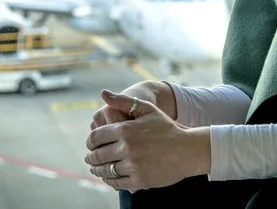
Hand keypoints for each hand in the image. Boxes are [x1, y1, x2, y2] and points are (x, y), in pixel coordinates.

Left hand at [84, 90, 209, 192]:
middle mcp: (127, 148)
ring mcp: (133, 166)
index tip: (91, 144)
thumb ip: (123, 101)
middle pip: (98, 155)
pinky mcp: (139, 180)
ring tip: (96, 169)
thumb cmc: (166, 127)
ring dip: (97, 170)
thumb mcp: (146, 108)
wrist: (187, 149)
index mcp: (126, 129)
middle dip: (91, 157)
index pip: (96, 137)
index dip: (90, 141)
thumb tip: (103, 93)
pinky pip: (117, 182)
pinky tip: (110, 177)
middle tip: (89, 158)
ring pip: (105, 170)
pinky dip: (110, 180)